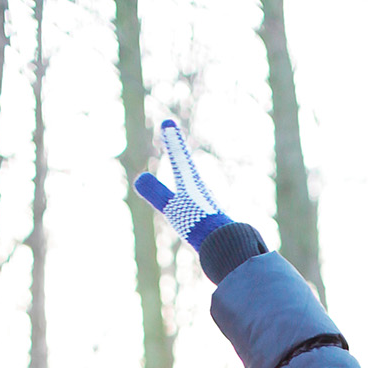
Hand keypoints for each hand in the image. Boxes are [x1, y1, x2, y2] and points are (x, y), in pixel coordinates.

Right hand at [132, 116, 232, 247]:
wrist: (227, 244)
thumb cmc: (199, 224)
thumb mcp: (173, 208)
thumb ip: (157, 194)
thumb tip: (140, 179)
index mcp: (192, 183)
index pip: (179, 157)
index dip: (172, 142)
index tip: (167, 123)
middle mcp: (201, 191)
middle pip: (187, 169)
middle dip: (179, 156)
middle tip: (174, 140)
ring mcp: (206, 206)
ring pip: (194, 188)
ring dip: (188, 178)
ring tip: (184, 168)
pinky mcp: (210, 221)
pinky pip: (198, 207)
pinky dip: (192, 200)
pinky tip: (196, 208)